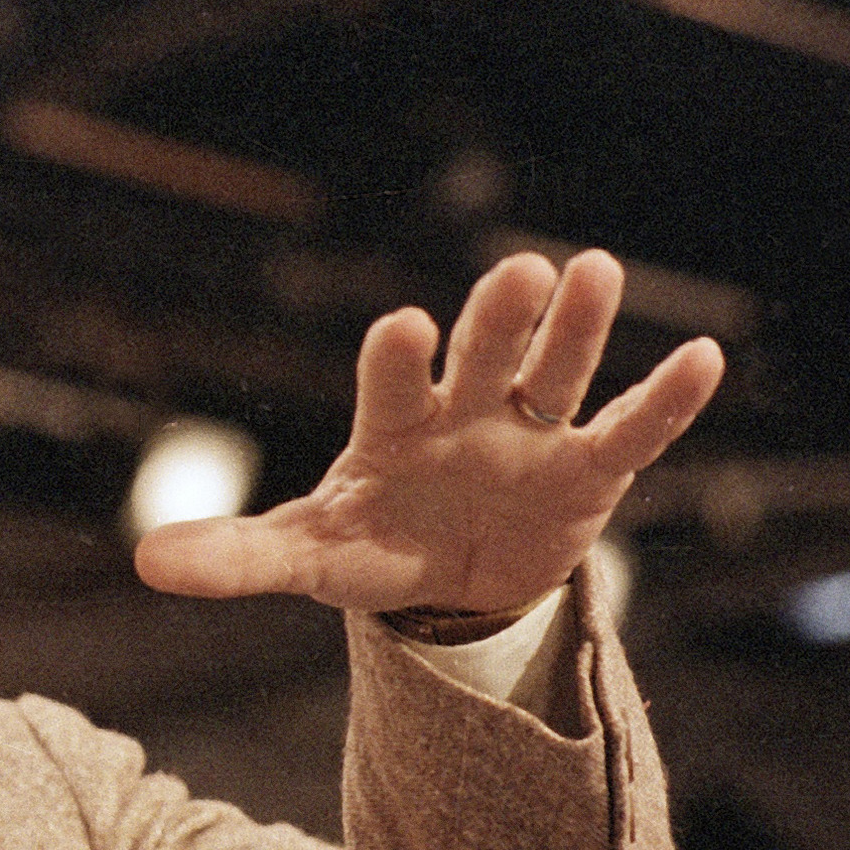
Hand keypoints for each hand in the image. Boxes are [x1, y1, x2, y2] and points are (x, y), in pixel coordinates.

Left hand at [134, 249, 724, 614]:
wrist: (448, 580)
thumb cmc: (371, 546)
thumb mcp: (306, 557)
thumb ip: (236, 556)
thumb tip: (145, 563)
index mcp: (392, 425)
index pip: (393, 380)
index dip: (398, 359)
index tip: (402, 330)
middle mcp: (465, 411)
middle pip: (485, 354)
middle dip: (499, 319)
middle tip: (520, 272)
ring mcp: (529, 434)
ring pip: (558, 370)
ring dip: (578, 327)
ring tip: (596, 269)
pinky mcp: (585, 471)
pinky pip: (629, 431)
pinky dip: (665, 401)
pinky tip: (703, 358)